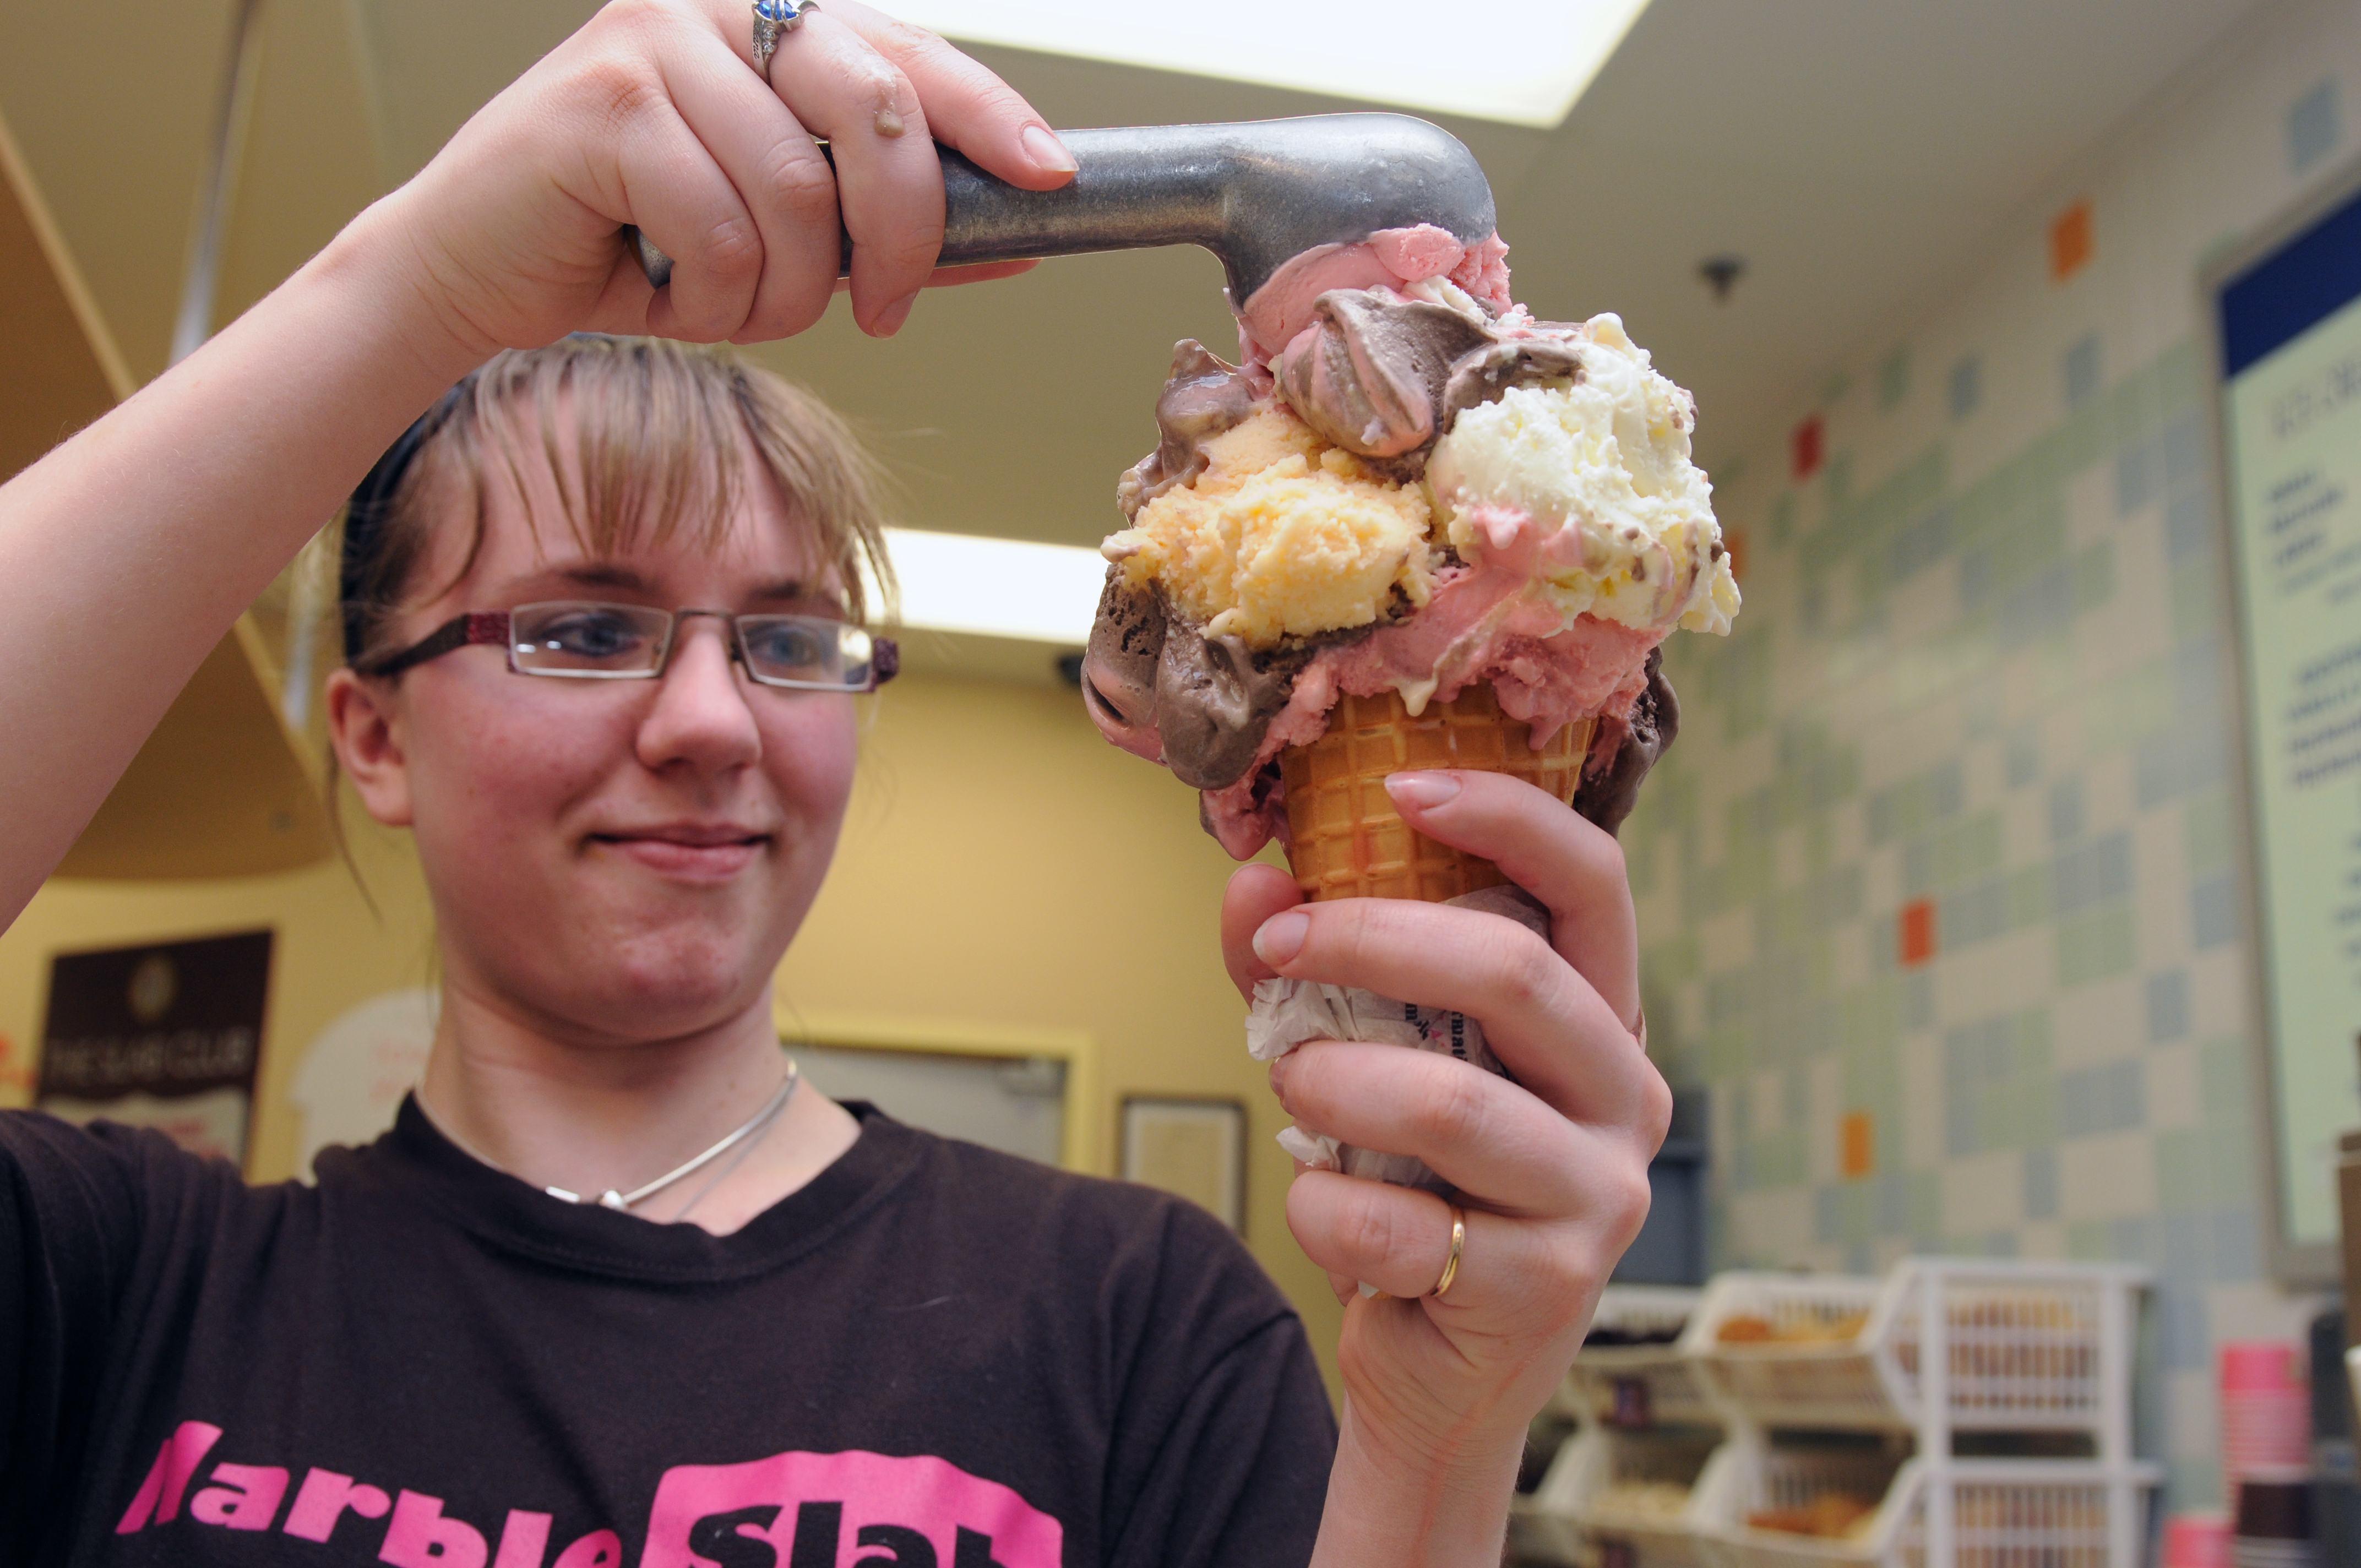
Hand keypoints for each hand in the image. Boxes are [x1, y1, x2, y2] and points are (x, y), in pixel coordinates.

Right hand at [375, 0, 1074, 360]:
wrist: (476, 270)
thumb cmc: (635, 246)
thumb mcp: (786, 238)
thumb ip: (887, 228)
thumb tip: (1014, 240)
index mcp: (771, 20)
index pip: (910, 53)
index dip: (988, 113)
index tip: (1048, 175)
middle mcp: (715, 6)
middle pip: (875, 111)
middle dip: (899, 233)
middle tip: (884, 309)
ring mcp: (652, 42)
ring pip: (796, 194)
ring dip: (785, 290)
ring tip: (735, 304)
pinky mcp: (600, 104)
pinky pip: (722, 227)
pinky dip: (716, 295)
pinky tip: (673, 294)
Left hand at [1219, 770, 1669, 1560]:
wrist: (1441, 1372)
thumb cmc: (1414, 1190)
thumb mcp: (1368, 1062)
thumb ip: (1309, 972)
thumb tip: (1249, 886)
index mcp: (1601, 1020)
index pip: (1593, 882)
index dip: (1507, 816)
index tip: (1399, 787)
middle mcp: (1628, 1097)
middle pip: (1514, 971)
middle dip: (1372, 940)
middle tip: (1282, 944)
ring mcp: (1600, 1196)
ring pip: (1453, 1102)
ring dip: (1335, 1081)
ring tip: (1291, 1084)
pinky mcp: (1549, 1287)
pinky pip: (1399, 1223)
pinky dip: (1323, 1209)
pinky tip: (1322, 1209)